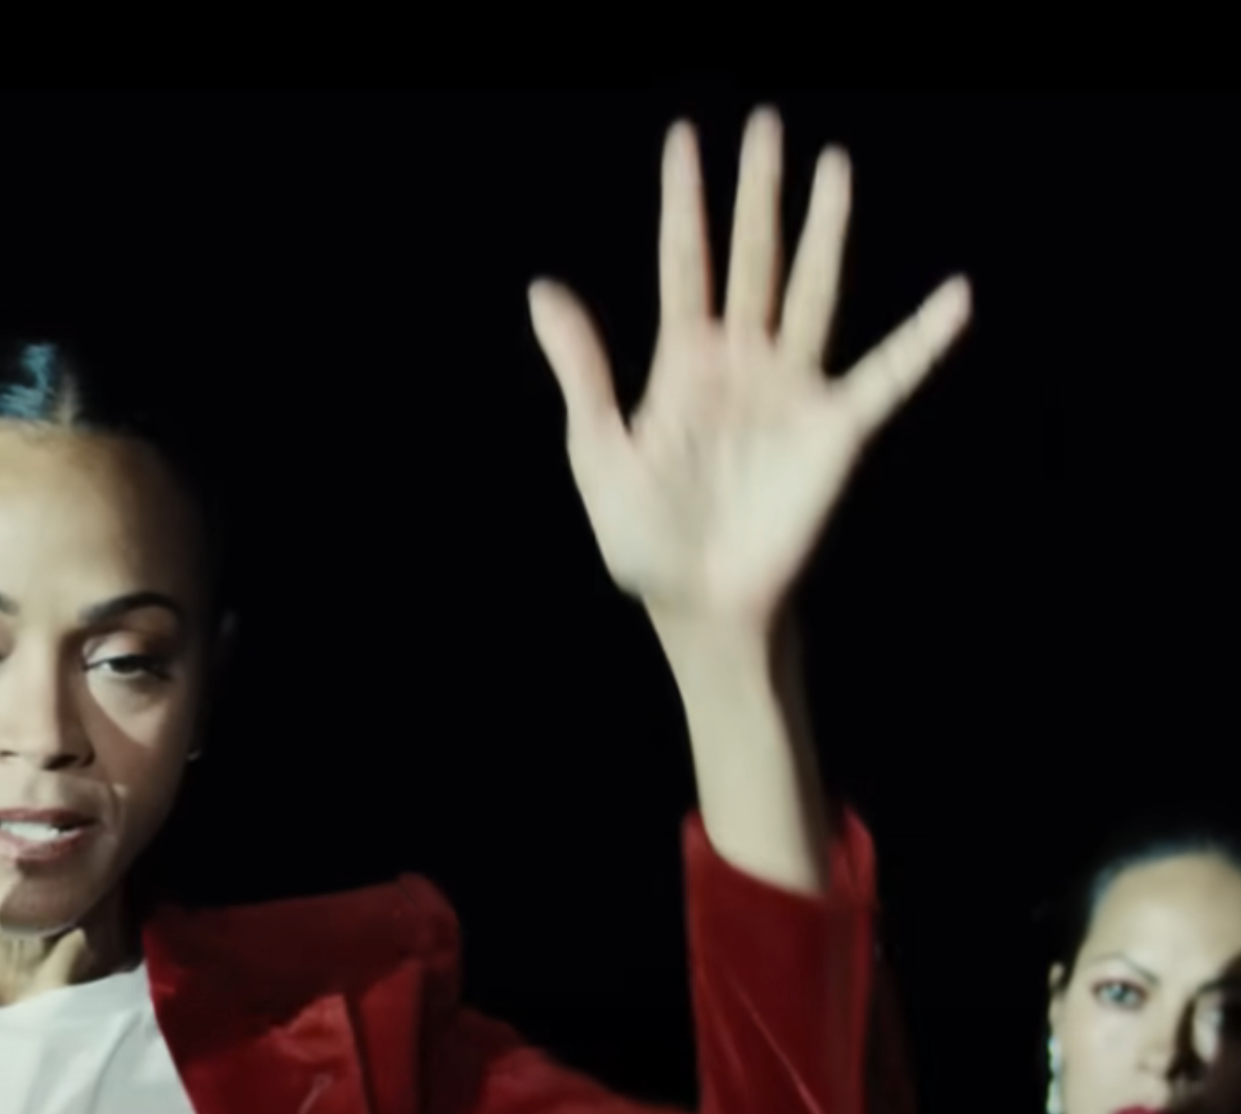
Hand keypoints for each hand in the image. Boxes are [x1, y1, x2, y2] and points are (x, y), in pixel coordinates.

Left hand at [528, 108, 970, 634]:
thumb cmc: (643, 538)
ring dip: (825, 232)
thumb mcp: (599, 451)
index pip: (686, 261)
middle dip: (758, 193)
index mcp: (682, 362)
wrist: (699, 604)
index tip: (685, 135)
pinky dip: (922, 340)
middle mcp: (742, 361)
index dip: (683, 200)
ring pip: (814, 291)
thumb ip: (582, 369)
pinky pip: (886, 376)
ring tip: (836, 165)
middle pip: (754, 257)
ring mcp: (791, 389)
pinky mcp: (835, 430)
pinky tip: (955, 296)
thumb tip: (542, 287)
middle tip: (766, 124)